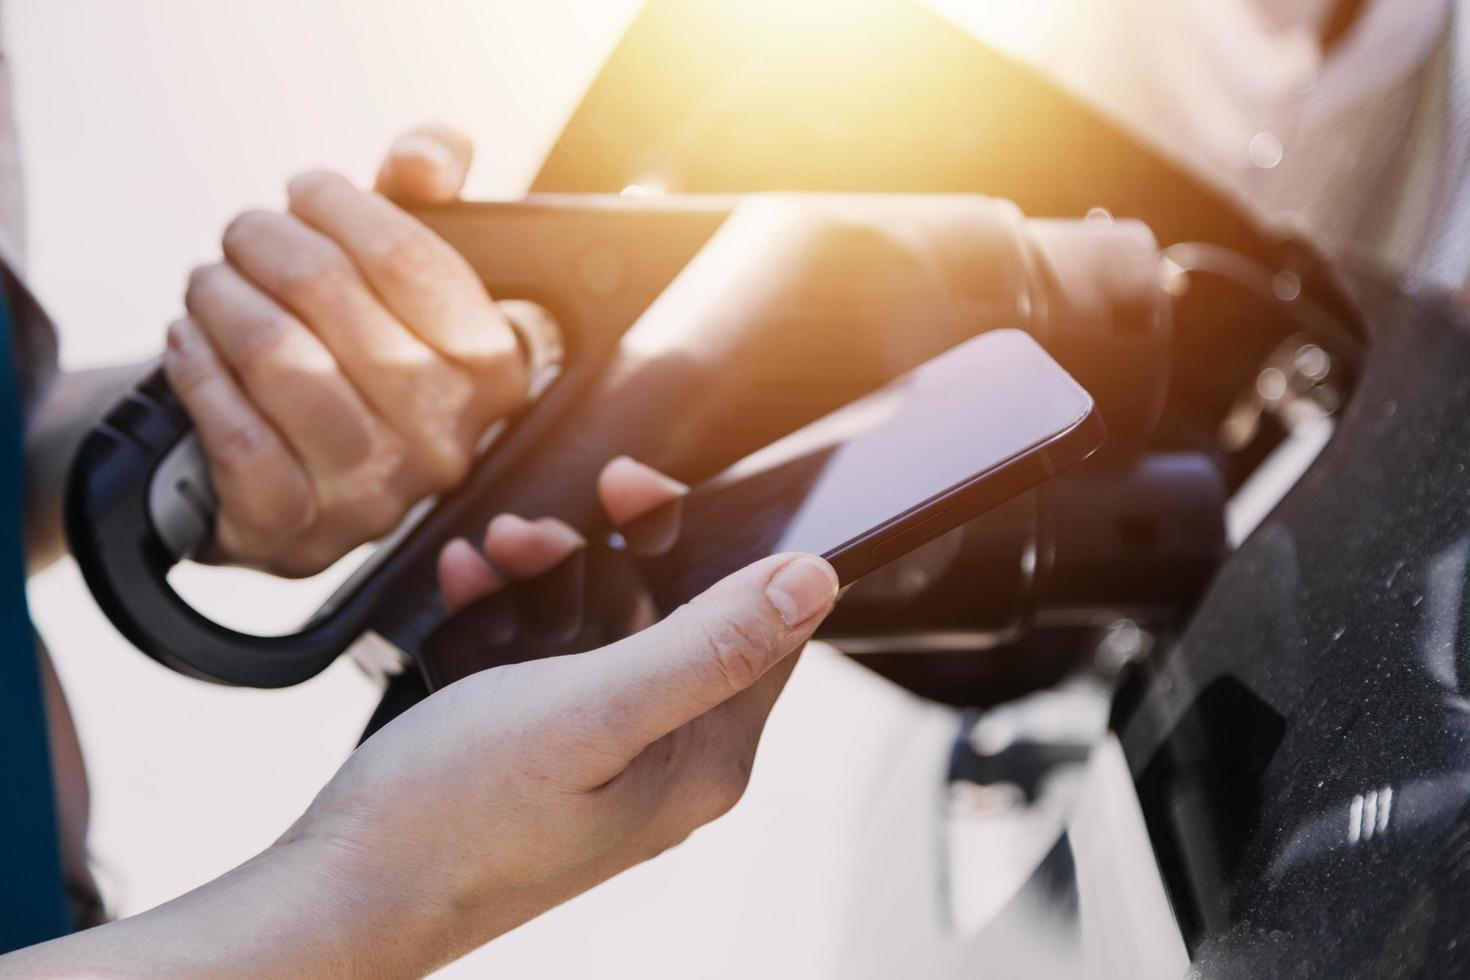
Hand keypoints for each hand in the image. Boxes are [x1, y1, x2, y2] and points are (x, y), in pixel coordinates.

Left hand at [163, 124, 525, 576]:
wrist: (308, 481)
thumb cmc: (362, 356)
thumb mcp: (409, 271)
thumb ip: (430, 189)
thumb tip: (425, 160)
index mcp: (494, 370)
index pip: (408, 257)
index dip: (338, 204)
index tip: (305, 191)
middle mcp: (447, 438)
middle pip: (327, 294)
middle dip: (263, 241)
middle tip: (241, 234)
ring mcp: (376, 493)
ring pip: (276, 358)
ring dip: (219, 299)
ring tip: (209, 284)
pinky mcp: (301, 531)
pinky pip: (234, 433)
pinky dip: (197, 372)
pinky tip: (189, 344)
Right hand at [286, 457, 837, 973]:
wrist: (343, 895)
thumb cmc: (455, 819)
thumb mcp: (592, 712)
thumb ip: (708, 647)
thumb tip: (812, 582)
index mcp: (704, 756)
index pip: (760, 625)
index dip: (716, 544)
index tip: (644, 495)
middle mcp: (669, 760)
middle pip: (678, 617)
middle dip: (611, 557)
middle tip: (544, 530)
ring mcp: (608, 760)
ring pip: (608, 630)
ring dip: (553, 578)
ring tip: (498, 556)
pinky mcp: (551, 757)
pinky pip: (555, 662)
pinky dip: (515, 616)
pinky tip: (471, 591)